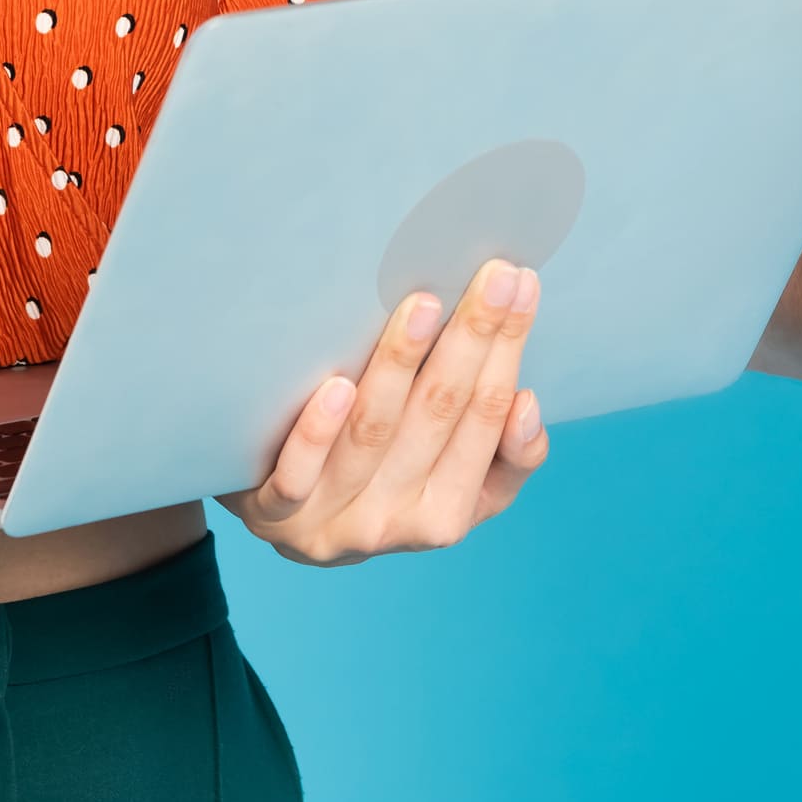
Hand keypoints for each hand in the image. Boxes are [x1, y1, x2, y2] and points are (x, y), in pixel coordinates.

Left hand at [224, 259, 548, 565]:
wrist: (286, 526)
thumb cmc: (384, 484)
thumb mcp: (454, 488)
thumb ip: (507, 458)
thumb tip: (526, 404)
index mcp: (447, 514)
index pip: (485, 418)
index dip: (507, 350)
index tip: (520, 284)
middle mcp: (394, 522)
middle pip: (438, 415)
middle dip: (471, 338)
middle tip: (493, 274)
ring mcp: (331, 518)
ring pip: (373, 434)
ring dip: (399, 366)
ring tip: (422, 306)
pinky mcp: (275, 513)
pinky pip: (297, 477)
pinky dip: (318, 432)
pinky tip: (336, 385)